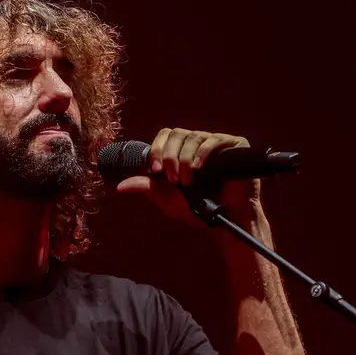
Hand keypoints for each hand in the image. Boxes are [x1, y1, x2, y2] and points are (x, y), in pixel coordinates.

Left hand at [116, 128, 261, 226]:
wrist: (225, 221)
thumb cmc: (198, 210)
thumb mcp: (167, 199)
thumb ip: (146, 188)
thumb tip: (120, 186)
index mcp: (182, 150)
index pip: (165, 136)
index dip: (158, 149)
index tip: (156, 171)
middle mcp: (198, 142)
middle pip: (177, 134)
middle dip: (170, 157)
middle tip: (173, 180)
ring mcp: (217, 142)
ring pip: (193, 137)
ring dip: (185, 160)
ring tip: (187, 182)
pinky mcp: (235, 146)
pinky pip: (214, 140)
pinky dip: (203, 153)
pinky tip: (199, 167)